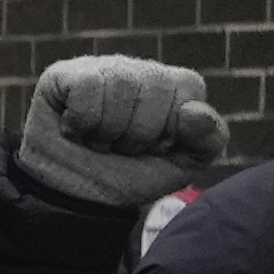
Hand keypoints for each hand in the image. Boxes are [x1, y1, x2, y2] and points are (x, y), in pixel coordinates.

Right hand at [0, 55, 228, 217]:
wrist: (77, 203)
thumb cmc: (131, 177)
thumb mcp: (182, 166)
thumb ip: (209, 139)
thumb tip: (194, 110)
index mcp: (172, 86)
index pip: (189, 87)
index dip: (172, 128)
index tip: (155, 146)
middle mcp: (138, 70)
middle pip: (155, 87)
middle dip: (139, 134)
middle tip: (123, 147)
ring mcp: (101, 69)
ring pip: (120, 86)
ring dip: (107, 132)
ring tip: (98, 142)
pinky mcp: (63, 75)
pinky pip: (86, 88)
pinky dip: (80, 122)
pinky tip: (75, 131)